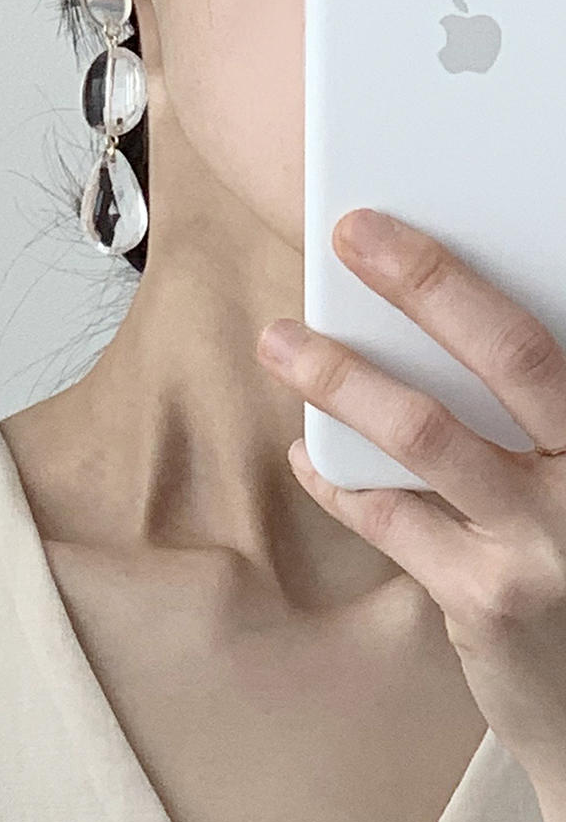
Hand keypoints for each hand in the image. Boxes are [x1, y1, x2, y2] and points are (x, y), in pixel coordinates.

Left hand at [254, 209, 565, 797]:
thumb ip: (543, 422)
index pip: (554, 332)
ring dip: (346, 380)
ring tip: (283, 342)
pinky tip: (303, 454)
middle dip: (425, 281)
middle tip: (352, 234)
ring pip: (429, 436)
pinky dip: (340, 483)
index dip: (488, 270)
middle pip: (507, 352)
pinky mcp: (483, 602)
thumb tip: (454, 335)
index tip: (430, 219)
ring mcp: (539, 541)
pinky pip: (393, 522)